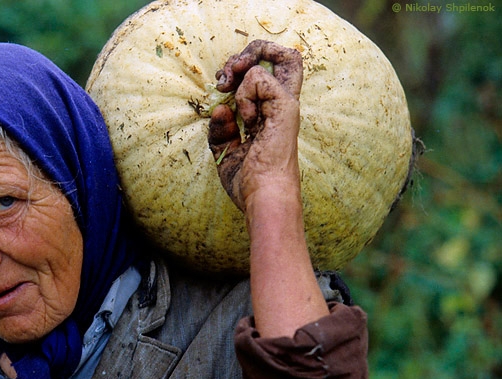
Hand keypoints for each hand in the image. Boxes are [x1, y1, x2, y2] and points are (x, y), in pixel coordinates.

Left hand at [208, 40, 302, 211]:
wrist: (263, 197)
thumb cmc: (249, 183)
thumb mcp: (226, 151)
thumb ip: (222, 129)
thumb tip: (220, 109)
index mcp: (271, 113)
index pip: (270, 70)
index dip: (245, 65)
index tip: (223, 85)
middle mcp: (282, 104)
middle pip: (280, 53)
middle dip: (245, 54)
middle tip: (224, 79)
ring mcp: (285, 103)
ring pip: (275, 55)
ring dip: (240, 67)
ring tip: (226, 89)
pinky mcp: (285, 106)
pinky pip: (258, 78)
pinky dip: (243, 93)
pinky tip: (245, 118)